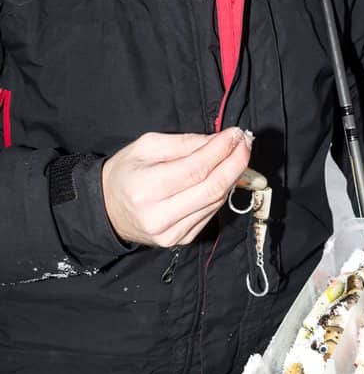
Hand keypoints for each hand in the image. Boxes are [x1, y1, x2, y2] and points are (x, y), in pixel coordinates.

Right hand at [101, 127, 251, 247]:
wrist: (106, 210)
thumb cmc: (126, 172)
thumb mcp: (147, 146)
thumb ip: (185, 142)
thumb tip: (220, 140)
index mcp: (146, 188)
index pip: (197, 168)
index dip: (222, 150)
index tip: (236, 133)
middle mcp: (159, 216)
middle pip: (212, 188)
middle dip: (236, 163)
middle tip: (245, 143)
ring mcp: (171, 233)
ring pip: (215, 201)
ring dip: (233, 176)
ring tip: (238, 155)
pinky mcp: (180, 240)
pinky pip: (210, 213)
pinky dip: (221, 192)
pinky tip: (222, 176)